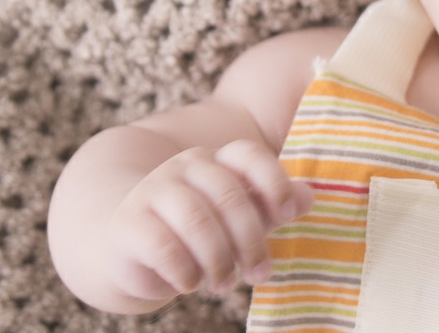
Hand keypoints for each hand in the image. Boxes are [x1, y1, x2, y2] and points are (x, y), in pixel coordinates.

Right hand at [103, 139, 313, 303]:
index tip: (287, 216)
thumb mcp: (240, 216)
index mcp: (217, 160)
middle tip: (258, 274)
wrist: (131, 247)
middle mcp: (186, 167)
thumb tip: (309, 197)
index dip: (273, 182)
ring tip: (224, 284)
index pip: (248, 155)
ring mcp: (154, 189)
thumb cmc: (200, 231)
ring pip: (197, 220)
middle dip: (250, 241)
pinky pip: (163, 245)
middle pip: (228, 195)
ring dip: (218, 260)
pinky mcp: (130, 222)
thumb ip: (273, 203)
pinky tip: (190, 283)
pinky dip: (184, 270)